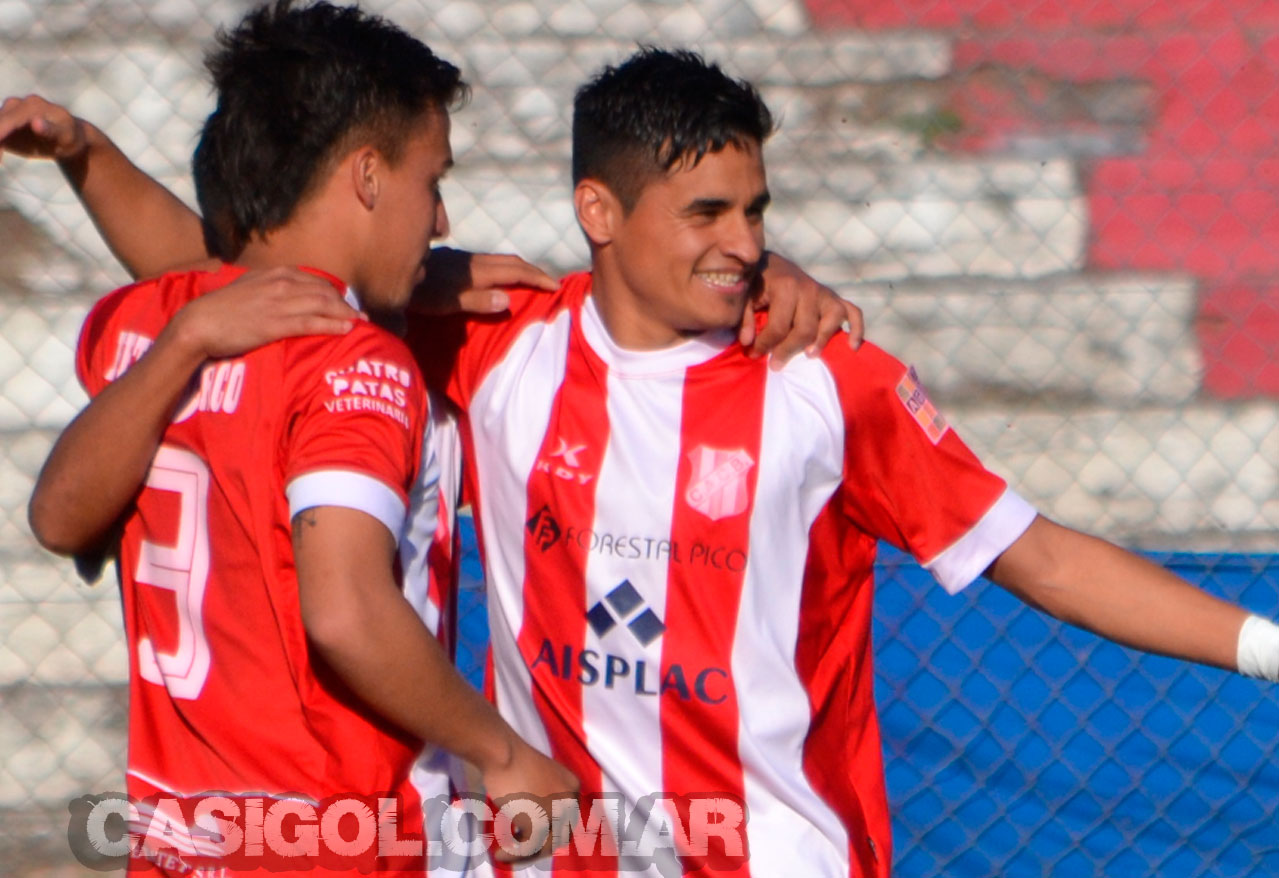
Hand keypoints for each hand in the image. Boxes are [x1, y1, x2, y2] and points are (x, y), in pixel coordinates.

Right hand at [0, 94, 87, 163]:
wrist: (67, 135)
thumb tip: (35, 123)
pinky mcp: (4, 122)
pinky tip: (0, 160)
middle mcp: (16, 104)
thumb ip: (51, 129)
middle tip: (0, 161)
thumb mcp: (66, 135)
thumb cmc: (69, 136)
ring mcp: (7, 112)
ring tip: (0, 161)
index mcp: (32, 106)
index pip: (8, 120)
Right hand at [164, 266, 364, 359]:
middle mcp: (282, 284)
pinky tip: (347, 329)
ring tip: (361, 323)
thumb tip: (285, 294)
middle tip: (361, 315)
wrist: (199, 323)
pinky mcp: (276, 323)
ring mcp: (280, 303)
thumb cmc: (221, 310)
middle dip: (346, 304)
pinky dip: (333, 325)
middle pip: (325, 292)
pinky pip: (313, 323)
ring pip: (324, 305)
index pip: (316, 281)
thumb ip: (270, 288)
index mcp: (276, 274)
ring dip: (346, 314)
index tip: (346, 303)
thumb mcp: (249, 288)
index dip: (335, 293)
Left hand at [411, 247, 556, 314]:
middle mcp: (471, 262)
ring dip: (519, 269)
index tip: (555, 286)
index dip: (536, 278)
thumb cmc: (415, 294)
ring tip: (531, 280)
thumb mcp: (444, 303)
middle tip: (550, 282)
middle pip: (510, 262)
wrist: (384, 272)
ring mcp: (461, 260)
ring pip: (498, 261)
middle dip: (533, 271)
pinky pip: (487, 263)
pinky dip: (502, 269)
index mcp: (473, 272)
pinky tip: (498, 278)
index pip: (514, 272)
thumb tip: (508, 300)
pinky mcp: (453, 262)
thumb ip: (475, 301)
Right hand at [480, 740, 579, 864]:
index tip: (529, 838)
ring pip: (547, 845)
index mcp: (572, 786)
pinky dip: (514, 854)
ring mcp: (557, 811)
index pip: (568, 818)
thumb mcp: (537, 779)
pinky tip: (500, 854)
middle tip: (520, 852)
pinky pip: (528, 847)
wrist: (501, 752)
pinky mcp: (540, 822)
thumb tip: (534, 831)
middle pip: (562, 834)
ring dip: (525, 856)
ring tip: (503, 856)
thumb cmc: (511, 761)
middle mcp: (570, 799)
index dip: (550, 832)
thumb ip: (543, 800)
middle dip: (541, 847)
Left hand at [740, 251, 863, 368]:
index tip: (753, 355)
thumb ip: (743, 317)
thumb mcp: (745, 295)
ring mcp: (824, 293)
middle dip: (788, 350)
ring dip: (822, 340)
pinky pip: (853, 312)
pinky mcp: (835, 297)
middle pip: (805, 329)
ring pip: (831, 320)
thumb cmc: (756, 282)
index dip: (764, 345)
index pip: (778, 327)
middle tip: (775, 365)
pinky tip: (852, 346)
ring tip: (809, 355)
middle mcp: (809, 289)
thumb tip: (748, 342)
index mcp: (785, 287)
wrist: (771, 263)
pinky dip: (857, 329)